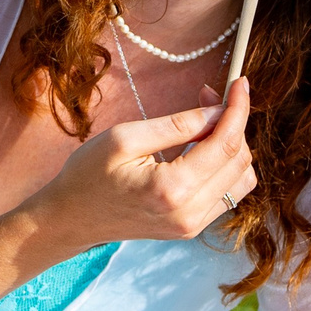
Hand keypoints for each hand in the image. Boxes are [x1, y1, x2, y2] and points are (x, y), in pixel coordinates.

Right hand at [26, 77, 254, 248]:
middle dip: (232, 122)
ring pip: (241, 179)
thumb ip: (178, 125)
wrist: (70, 218)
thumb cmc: (88, 175)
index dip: (238, 109)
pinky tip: (203, 147)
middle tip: (208, 95)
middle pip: (239, 161)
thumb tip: (218, 111)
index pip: (226, 144)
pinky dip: (225, 166)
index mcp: (172, 189)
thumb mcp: (126, 138)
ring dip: (233, 146)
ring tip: (205, 122)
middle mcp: (189, 213)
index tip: (239, 83)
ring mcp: (192, 226)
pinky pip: (228, 194)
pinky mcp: (190, 228)